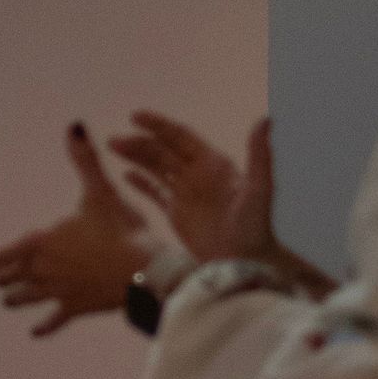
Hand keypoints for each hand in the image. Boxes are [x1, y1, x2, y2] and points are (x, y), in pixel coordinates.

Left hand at [0, 125, 150, 336]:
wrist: (142, 270)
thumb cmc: (120, 229)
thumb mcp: (100, 191)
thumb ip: (84, 160)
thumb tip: (74, 125)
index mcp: (44, 243)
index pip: (4, 255)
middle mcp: (45, 270)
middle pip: (17, 276)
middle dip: (7, 277)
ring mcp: (59, 291)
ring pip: (30, 297)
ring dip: (17, 299)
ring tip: (7, 302)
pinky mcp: (76, 307)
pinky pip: (54, 320)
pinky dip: (43, 326)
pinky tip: (34, 332)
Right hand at [109, 113, 277, 264]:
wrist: (246, 262)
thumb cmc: (256, 227)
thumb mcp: (260, 189)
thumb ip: (259, 155)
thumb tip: (265, 120)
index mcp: (213, 164)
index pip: (180, 137)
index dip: (158, 126)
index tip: (135, 117)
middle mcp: (197, 174)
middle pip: (162, 151)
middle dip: (138, 143)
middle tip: (113, 140)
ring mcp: (186, 194)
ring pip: (155, 168)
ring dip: (135, 157)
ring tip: (112, 147)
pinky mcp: (177, 214)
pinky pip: (155, 193)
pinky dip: (141, 183)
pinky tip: (124, 176)